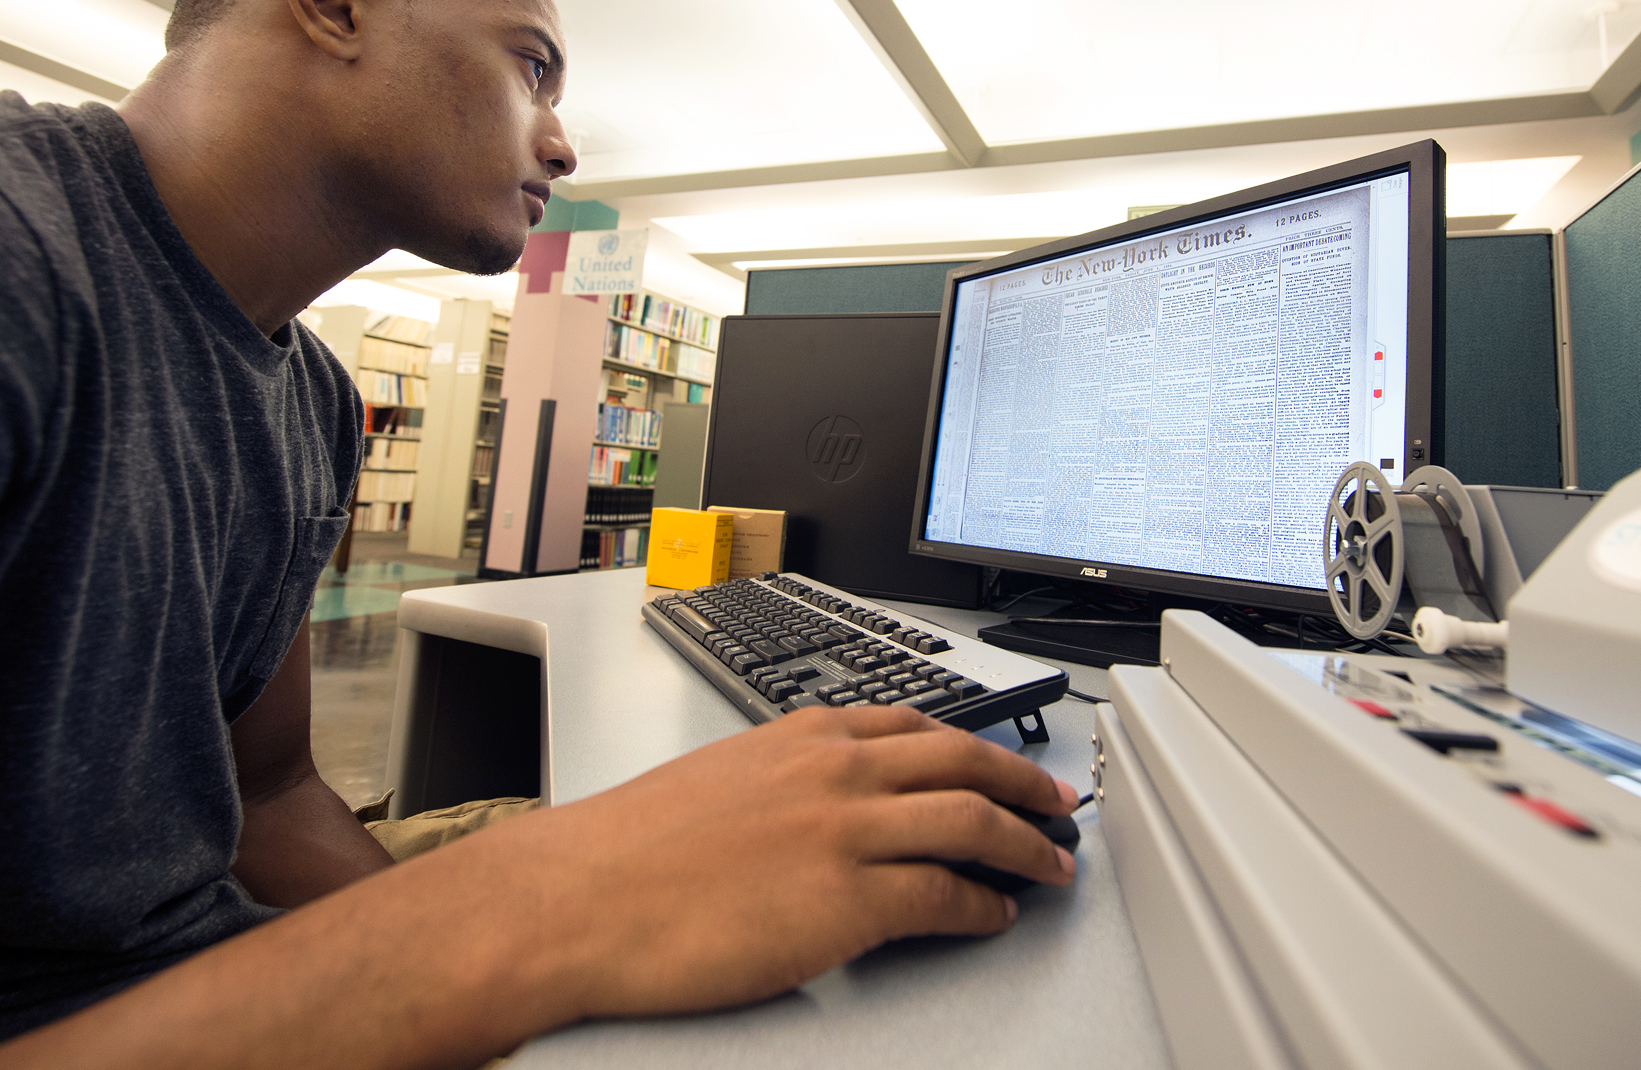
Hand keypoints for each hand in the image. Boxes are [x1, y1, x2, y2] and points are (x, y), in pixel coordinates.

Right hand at [454, 704, 1078, 1020]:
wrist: (581, 898)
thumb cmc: (630, 851)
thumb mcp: (722, 779)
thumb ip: (787, 779)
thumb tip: (825, 810)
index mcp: (804, 735)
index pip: (917, 725)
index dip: (976, 746)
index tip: (1001, 761)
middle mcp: (836, 770)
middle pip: (965, 761)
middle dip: (1025, 783)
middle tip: (1059, 805)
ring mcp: (847, 830)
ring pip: (972, 821)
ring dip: (1025, 846)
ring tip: (1051, 866)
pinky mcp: (849, 899)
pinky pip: (946, 895)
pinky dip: (984, 904)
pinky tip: (994, 914)